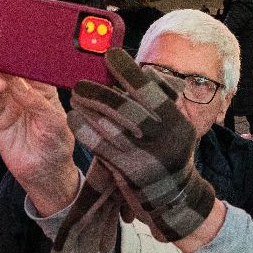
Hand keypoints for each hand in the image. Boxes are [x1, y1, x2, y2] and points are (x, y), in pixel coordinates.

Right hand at [0, 44, 77, 215]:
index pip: (26, 56)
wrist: (45, 173)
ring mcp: (9, 100)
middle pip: (3, 61)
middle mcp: (24, 87)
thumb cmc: (57, 143)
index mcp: (42, 82)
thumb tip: (17, 84)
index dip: (13, 40)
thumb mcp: (54, 121)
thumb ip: (36, 102)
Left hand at [67, 48, 215, 242]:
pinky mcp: (127, 171)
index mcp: (177, 122)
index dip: (128, 71)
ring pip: (110, 127)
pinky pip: (99, 145)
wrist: (175, 197)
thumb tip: (140, 72)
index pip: (151, 90)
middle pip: (126, 108)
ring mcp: (145, 157)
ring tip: (75, 96)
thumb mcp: (177, 126)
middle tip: (82, 82)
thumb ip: (162, 101)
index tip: (110, 55)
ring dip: (88, 108)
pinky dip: (83, 128)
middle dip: (100, 92)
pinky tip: (74, 117)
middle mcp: (163, 139)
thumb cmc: (170, 152)